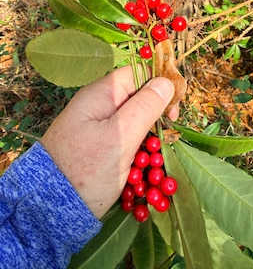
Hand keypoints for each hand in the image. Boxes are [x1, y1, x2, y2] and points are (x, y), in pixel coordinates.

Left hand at [41, 65, 175, 217]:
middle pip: (138, 95)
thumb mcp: (120, 136)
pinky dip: (138, 145)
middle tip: (165, 136)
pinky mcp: (101, 143)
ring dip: (148, 133)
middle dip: (156, 113)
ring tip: (153, 154)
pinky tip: (142, 161)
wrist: (51, 207)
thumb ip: (145, 107)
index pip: (138, 73)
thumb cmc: (86, 170)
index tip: (173, 111)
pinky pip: (126, 135)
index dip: (160, 86)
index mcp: (101, 94)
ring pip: (135, 118)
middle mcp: (100, 104)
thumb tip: (166, 82)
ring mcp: (99, 124)